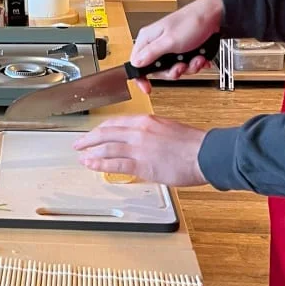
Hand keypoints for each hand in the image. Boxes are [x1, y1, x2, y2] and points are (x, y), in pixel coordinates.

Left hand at [72, 115, 207, 186]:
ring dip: (91, 153)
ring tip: (82, 157)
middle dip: (88, 139)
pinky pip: (115, 164)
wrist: (206, 153)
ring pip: (106, 148)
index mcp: (145, 120)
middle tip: (79, 144)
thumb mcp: (167, 128)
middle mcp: (138, 131)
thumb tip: (139, 140)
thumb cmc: (192, 144)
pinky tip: (92, 165)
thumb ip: (149, 132)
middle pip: (105, 133)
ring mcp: (139, 148)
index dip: (100, 129)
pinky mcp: (142, 164)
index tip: (93, 133)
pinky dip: (100, 164)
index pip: (115, 122)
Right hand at [128, 0, 222, 92]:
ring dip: (188, 67)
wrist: (214, 16)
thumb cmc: (192, 22)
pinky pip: (184, 64)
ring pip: (173, 68)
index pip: (136, 63)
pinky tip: (200, 57)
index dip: (141, 77)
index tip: (147, 88)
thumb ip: (151, 53)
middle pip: (158, 70)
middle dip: (173, 71)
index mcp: (148, 39)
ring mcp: (169, 47)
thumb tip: (136, 63)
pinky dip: (194, 63)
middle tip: (182, 66)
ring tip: (196, 59)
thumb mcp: (170, 41)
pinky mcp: (181, 49)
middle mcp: (156, 43)